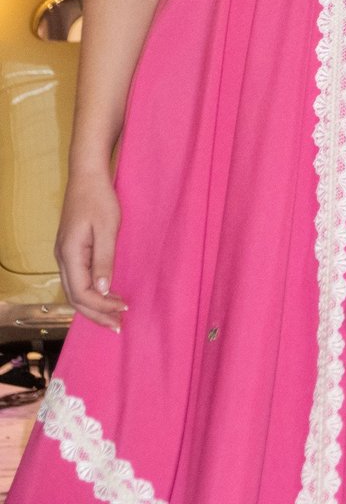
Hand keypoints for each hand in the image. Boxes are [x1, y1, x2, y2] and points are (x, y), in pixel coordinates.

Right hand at [56, 172, 128, 331]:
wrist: (87, 177)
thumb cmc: (99, 199)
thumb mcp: (107, 228)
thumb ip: (104, 259)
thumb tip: (102, 290)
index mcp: (70, 255)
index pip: (82, 293)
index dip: (101, 306)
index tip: (124, 311)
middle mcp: (63, 259)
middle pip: (76, 297)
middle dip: (96, 314)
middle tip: (118, 326)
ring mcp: (65, 255)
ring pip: (76, 290)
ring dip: (94, 305)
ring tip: (115, 315)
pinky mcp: (72, 251)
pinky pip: (78, 280)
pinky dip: (92, 293)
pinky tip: (106, 295)